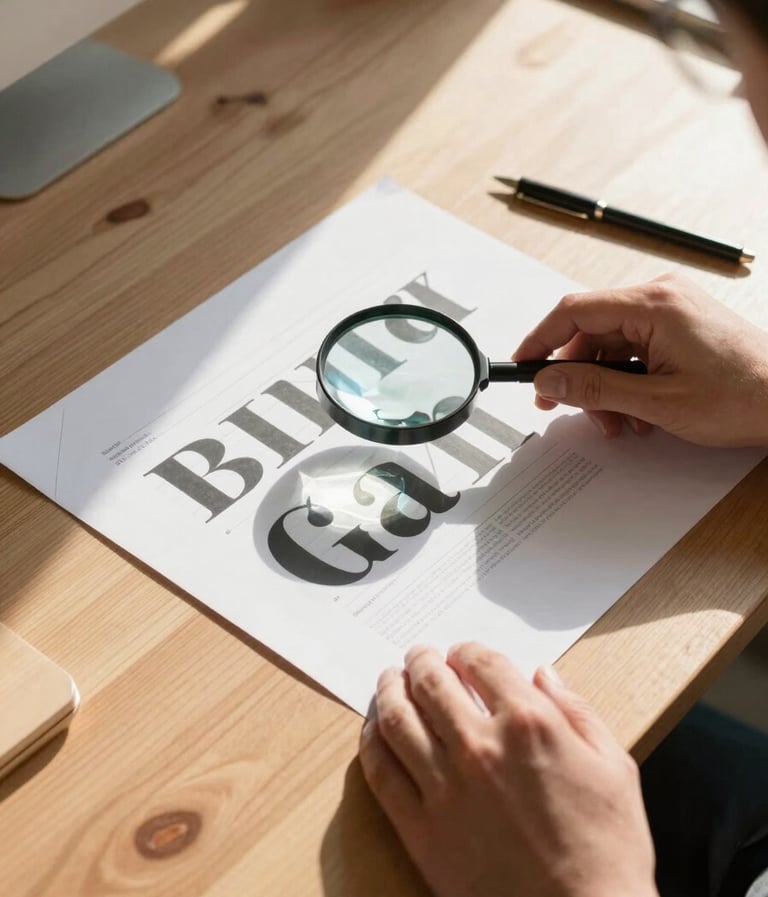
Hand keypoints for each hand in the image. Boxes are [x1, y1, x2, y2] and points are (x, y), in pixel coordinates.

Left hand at [358, 643, 657, 896]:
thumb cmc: (606, 850)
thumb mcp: (614, 767)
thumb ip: (576, 711)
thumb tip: (544, 675)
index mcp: (529, 724)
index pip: (482, 663)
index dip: (467, 651)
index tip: (460, 653)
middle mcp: (480, 746)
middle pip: (432, 683)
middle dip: (421, 660)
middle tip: (417, 656)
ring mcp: (445, 787)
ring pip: (398, 719)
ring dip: (389, 690)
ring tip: (389, 680)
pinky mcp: (421, 828)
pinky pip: (382, 772)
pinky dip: (372, 742)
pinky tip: (374, 730)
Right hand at [513, 272, 767, 445]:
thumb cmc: (744, 396)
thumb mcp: (657, 402)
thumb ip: (595, 389)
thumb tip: (550, 380)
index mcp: (654, 305)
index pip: (574, 311)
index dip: (540, 340)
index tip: (521, 366)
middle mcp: (660, 298)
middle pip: (590, 331)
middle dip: (577, 375)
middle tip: (564, 407)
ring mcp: (670, 310)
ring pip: (610, 344)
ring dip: (603, 385)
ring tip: (617, 422)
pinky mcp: (678, 325)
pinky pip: (633, 348)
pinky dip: (625, 380)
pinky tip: (636, 411)